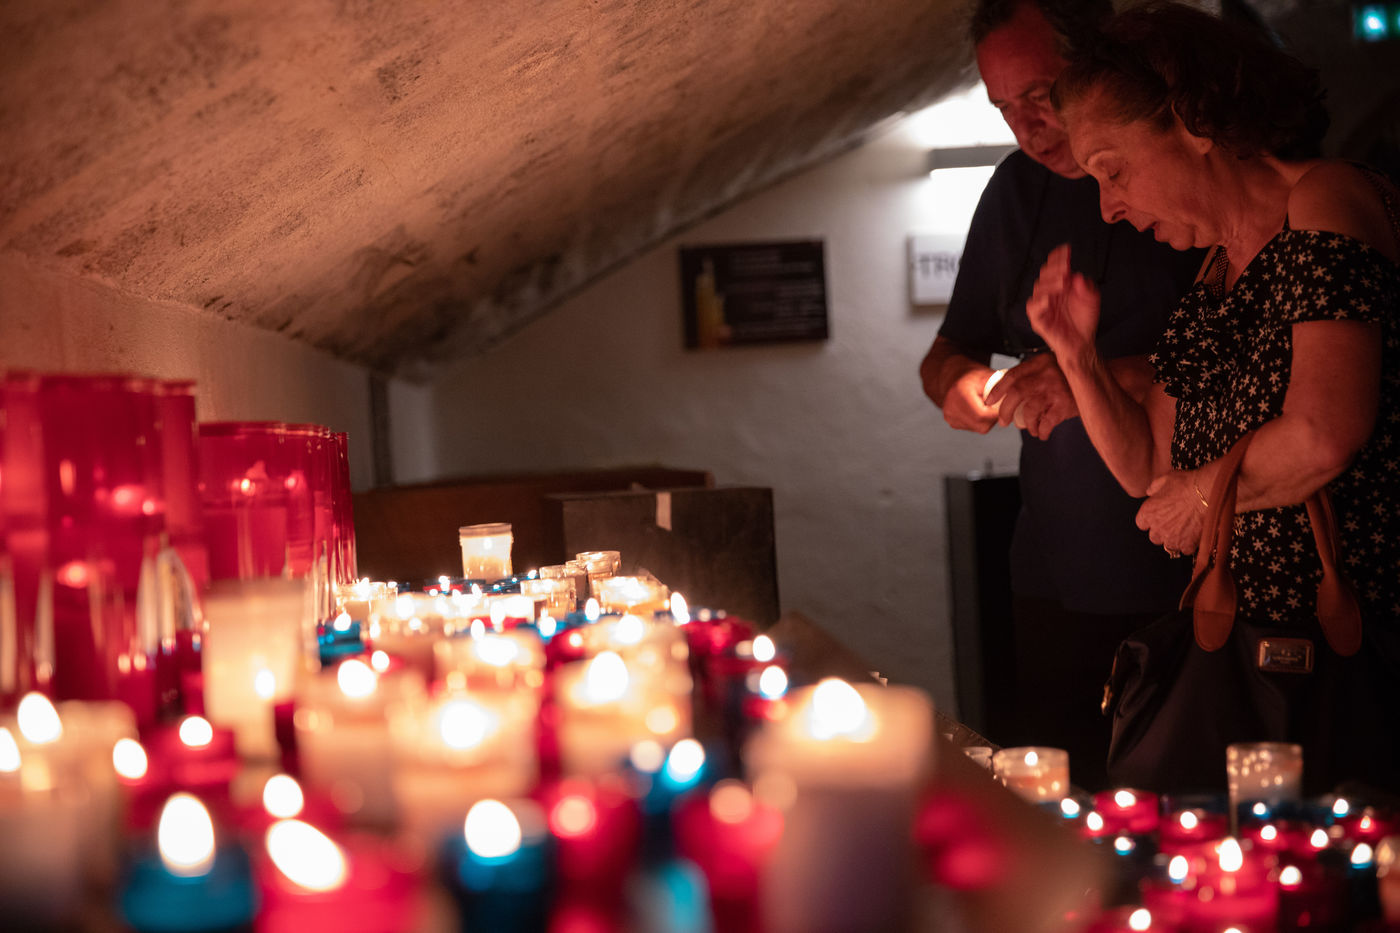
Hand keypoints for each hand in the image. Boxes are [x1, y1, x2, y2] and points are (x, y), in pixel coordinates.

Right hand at [940, 367, 999, 433]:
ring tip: (985, 405)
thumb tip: (1015, 397)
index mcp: (959, 394)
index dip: (996, 413)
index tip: (1004, 406)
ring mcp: (950, 417)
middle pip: (981, 425)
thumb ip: (999, 387)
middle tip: (996, 405)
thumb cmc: (971, 375)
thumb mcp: (987, 375)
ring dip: (987, 420)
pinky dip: (980, 421)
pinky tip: (978, 409)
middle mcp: (951, 407)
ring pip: (979, 428)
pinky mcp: (952, 423)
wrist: (953, 377)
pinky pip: (973, 427)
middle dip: (993, 417)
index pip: (982, 415)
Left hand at [983, 353, 1077, 439]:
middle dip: (1005, 410)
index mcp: (1040, 362)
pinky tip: (1042, 433)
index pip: (1012, 375)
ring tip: (1030, 429)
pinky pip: (1046, 423)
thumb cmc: (1070, 377)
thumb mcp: (1051, 366)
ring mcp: (1056, 389)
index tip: (989, 401)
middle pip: (1016, 393)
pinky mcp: (1065, 405)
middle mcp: (1047, 374)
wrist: (1098, 381)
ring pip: (1029, 411)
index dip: (997, 390)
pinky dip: (1041, 431)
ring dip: (1026, 424)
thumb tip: (1007, 391)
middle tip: (1003, 422)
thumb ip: (1033, 373)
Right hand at [1026, 244, 1101, 364]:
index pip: (1055, 267)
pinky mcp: (1039, 320)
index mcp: (1060, 285)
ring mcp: (1043, 305)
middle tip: (1065, 266)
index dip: (1058, 257)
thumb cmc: (1084, 321)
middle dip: (1055, 268)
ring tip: (1062, 281)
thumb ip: (1086, 287)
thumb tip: (1077, 277)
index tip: (1066, 250)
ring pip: (1039, 289)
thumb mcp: (1091, 300)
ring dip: (1050, 283)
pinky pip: (1033, 309)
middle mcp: (1050, 293)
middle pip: (1045, 274)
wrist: (1082, 343)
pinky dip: (1040, 302)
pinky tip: (1049, 299)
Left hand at [1136, 470, 1207, 555]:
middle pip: (1154, 537)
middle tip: (1174, 523)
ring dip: (1175, 539)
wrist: (1207, 491)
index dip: (1151, 520)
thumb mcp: (1165, 479)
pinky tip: (1194, 534)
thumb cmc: (1187, 483)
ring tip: (1185, 529)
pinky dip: (1189, 544)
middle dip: (1162, 531)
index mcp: (1148, 513)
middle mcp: (1157, 528)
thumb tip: (1150, 492)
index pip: (1142, 523)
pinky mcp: (1187, 544)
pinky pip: (1185, 549)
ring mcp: (1172, 538)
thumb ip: (1154, 487)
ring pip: (1169, 545)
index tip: (1158, 517)